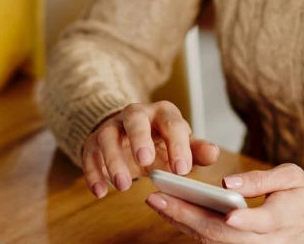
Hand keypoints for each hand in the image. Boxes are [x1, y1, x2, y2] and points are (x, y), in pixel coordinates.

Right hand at [82, 101, 219, 198]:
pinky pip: (89, 153)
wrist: (128, 135)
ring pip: (108, 136)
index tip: (182, 170)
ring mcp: (112, 126)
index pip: (172, 123)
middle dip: (140, 138)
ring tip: (124, 186)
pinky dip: (93, 172)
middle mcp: (135, 114)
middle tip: (146, 162)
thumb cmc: (160, 141)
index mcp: (162, 113)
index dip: (178, 145)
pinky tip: (100, 191)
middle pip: (134, 119)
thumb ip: (196, 150)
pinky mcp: (93, 141)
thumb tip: (214, 153)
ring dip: (114, 160)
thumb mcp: (180, 144)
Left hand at [145, 163, 303, 243]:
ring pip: (213, 241)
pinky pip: (214, 241)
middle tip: (157, 197)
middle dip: (186, 216)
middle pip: (222, 234)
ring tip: (158, 201)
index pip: (261, 221)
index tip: (229, 212)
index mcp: (282, 217)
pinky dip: (191, 227)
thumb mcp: (294, 177)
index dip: (245, 218)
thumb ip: (262, 179)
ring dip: (182, 223)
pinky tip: (174, 211)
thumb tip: (228, 182)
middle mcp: (264, 238)